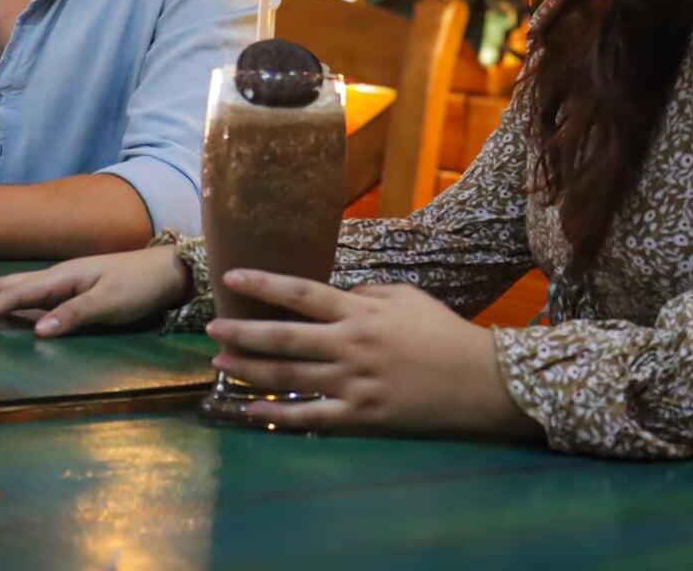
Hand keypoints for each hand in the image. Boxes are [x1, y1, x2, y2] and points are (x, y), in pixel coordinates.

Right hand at [0, 246, 191, 335]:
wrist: (168, 271)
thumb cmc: (140, 285)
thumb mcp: (111, 302)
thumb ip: (75, 315)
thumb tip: (38, 331)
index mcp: (61, 277)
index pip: (13, 295)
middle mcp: (55, 277)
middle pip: (3, 287)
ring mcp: (62, 283)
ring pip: (13, 290)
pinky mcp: (71, 291)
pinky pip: (28, 297)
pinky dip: (5, 304)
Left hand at [207, 270, 541, 439]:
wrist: (480, 381)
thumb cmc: (443, 333)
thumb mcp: (405, 297)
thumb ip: (366, 294)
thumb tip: (336, 295)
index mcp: (359, 312)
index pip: (301, 293)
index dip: (264, 283)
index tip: (232, 276)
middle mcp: (349, 345)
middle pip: (284, 337)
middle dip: (243, 332)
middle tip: (211, 328)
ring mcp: (353, 383)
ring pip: (289, 376)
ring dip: (250, 369)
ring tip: (221, 361)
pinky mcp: (361, 416)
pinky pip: (309, 416)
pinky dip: (277, 413)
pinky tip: (251, 410)